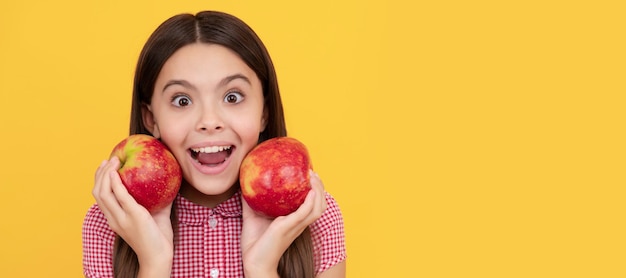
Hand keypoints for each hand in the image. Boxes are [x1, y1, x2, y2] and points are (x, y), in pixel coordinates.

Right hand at [92, 157, 173, 273]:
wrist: (159, 256)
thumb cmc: (158, 236)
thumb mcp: (155, 214)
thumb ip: (157, 198)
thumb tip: (165, 179)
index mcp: (115, 219)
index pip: (100, 197)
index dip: (99, 180)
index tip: (105, 167)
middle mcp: (114, 219)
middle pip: (97, 193)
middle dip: (99, 174)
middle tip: (108, 160)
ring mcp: (122, 218)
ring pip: (103, 193)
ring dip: (106, 174)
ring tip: (113, 161)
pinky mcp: (134, 216)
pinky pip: (121, 196)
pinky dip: (116, 182)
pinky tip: (117, 172)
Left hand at [240, 170, 326, 275]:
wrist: (253, 261)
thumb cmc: (255, 242)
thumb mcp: (253, 216)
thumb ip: (251, 200)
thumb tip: (244, 184)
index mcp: (295, 221)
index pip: (313, 204)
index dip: (316, 190)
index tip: (310, 175)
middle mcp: (298, 223)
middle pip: (320, 204)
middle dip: (321, 188)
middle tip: (313, 173)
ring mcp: (295, 226)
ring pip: (317, 208)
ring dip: (319, 191)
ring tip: (313, 178)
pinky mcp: (287, 227)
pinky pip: (304, 213)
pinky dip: (310, 202)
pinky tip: (310, 191)